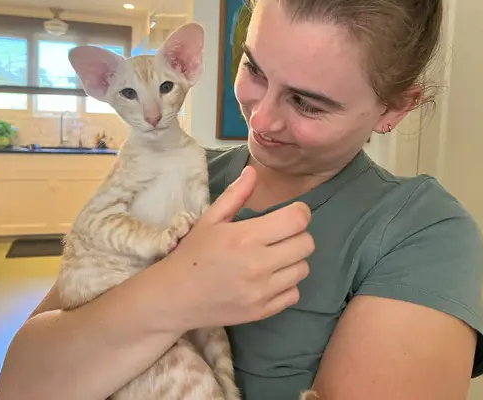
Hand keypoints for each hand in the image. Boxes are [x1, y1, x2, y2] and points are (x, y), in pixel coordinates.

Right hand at [161, 166, 314, 330]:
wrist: (175, 297)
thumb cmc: (193, 253)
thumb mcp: (210, 219)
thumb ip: (235, 194)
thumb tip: (253, 171)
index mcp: (246, 237)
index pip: (297, 220)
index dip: (299, 212)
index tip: (290, 213)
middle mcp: (258, 265)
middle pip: (306, 244)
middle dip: (297, 235)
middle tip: (281, 235)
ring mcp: (262, 291)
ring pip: (303, 269)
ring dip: (293, 260)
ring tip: (274, 257)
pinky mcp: (263, 312)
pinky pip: (294, 294)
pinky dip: (287, 284)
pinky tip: (270, 278)